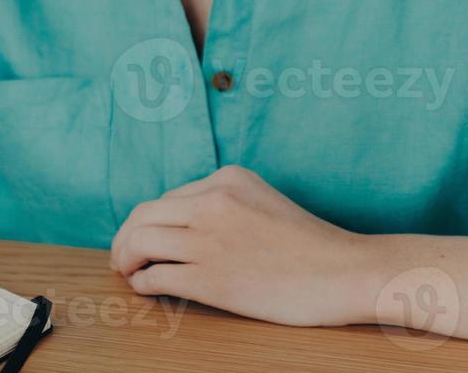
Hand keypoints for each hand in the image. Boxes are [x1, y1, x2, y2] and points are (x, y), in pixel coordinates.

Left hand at [110, 164, 375, 326]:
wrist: (344, 271)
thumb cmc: (310, 245)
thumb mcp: (263, 201)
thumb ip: (226, 204)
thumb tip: (183, 224)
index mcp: (228, 178)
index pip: (169, 197)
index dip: (151, 221)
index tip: (147, 238)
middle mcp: (213, 201)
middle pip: (143, 214)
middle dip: (125, 237)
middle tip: (123, 257)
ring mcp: (210, 239)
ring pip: (139, 242)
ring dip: (125, 259)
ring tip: (128, 272)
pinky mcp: (211, 278)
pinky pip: (156, 276)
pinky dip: (143, 283)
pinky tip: (147, 289)